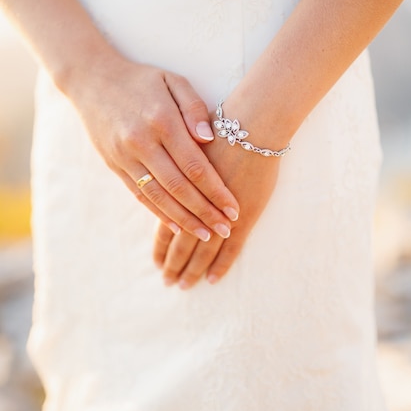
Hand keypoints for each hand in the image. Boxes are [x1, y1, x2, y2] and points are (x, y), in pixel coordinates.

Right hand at [72, 56, 239, 239]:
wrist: (92, 80)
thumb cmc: (142, 80)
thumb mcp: (172, 81)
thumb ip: (194, 107)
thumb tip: (209, 139)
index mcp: (162, 120)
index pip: (194, 165)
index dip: (216, 191)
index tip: (234, 208)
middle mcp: (142, 142)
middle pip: (178, 187)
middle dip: (205, 212)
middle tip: (225, 230)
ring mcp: (125, 156)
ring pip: (158, 197)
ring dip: (184, 220)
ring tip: (206, 235)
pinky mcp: (115, 165)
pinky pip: (140, 195)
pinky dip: (159, 213)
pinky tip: (177, 226)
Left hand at [153, 125, 279, 287]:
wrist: (253, 125)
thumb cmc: (222, 126)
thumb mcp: (189, 144)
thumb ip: (177, 164)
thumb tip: (164, 176)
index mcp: (181, 188)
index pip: (166, 223)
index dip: (161, 244)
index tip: (156, 261)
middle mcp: (197, 204)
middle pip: (180, 241)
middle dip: (173, 263)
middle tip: (167, 281)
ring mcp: (221, 212)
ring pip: (202, 250)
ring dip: (191, 269)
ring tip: (183, 285)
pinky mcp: (245, 217)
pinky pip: (231, 248)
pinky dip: (221, 265)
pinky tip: (211, 280)